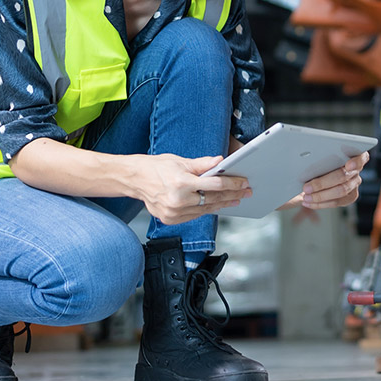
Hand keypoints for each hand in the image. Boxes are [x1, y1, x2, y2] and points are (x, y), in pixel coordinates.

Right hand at [133, 154, 250, 224]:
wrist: (134, 180)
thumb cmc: (156, 167)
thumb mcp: (180, 161)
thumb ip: (202, 164)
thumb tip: (220, 161)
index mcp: (181, 183)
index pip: (214, 185)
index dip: (232, 184)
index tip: (244, 183)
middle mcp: (178, 200)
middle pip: (213, 199)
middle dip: (232, 195)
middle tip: (246, 192)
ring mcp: (174, 213)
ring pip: (205, 210)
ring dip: (222, 204)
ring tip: (235, 199)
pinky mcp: (171, 220)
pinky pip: (195, 215)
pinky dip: (206, 209)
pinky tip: (217, 204)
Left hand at [293, 151, 368, 209]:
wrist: (322, 172)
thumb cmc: (321, 160)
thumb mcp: (322, 155)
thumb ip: (322, 157)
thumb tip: (306, 162)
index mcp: (353, 155)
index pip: (361, 157)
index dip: (356, 162)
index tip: (348, 165)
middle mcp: (356, 170)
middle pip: (343, 176)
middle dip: (322, 183)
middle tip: (306, 187)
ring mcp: (355, 184)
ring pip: (340, 191)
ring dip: (320, 196)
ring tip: (306, 197)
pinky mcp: (351, 196)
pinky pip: (336, 202)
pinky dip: (320, 203)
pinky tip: (308, 202)